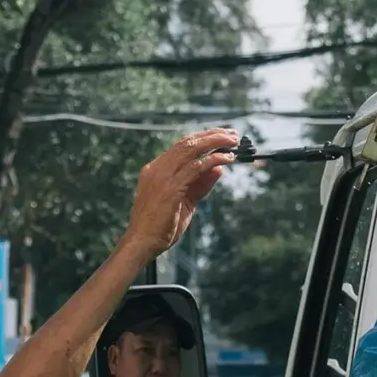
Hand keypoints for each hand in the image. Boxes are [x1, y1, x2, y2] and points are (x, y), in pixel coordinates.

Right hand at [122, 129, 239, 260]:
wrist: (142, 242)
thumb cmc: (161, 226)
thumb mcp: (186, 201)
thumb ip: (200, 184)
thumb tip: (218, 168)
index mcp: (157, 169)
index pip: (182, 146)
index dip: (204, 138)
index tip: (223, 136)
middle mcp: (158, 168)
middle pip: (188, 142)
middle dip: (213, 135)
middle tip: (234, 134)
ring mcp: (162, 176)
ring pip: (191, 149)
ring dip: (215, 142)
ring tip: (234, 141)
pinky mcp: (170, 187)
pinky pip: (195, 167)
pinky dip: (212, 160)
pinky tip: (227, 159)